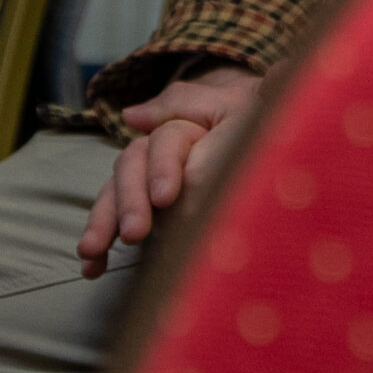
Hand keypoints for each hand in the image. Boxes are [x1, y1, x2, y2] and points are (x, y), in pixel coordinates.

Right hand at [78, 65, 263, 276]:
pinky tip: (92, 268)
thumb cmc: (262, 131)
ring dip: (102, 224)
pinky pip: (116, 228)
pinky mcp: (152, 220)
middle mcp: (159, 155)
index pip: (162, 142)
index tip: (166, 197)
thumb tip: (131, 115)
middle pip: (130, 169)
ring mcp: (151, 189)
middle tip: (135, 233)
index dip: (162, 167)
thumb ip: (187, 103)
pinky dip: (101, 249)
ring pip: (115, 196)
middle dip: (129, 202)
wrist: (282, 157)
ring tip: (91, 252)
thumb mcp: (236, 109)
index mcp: (183, 127)